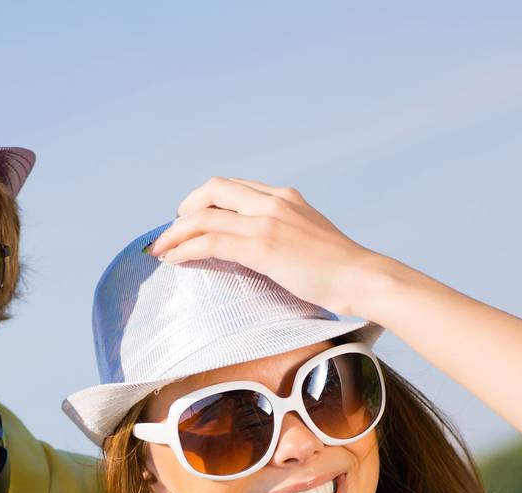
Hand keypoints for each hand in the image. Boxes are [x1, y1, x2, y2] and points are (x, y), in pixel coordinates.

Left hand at [146, 177, 388, 317]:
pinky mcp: (262, 247)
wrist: (361, 278)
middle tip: (171, 232)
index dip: (205, 200)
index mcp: (284, 196)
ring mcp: (266, 222)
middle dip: (184, 208)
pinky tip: (174, 260)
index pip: (233, 186)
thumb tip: (261, 252)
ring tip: (160, 249)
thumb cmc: (339, 270)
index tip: (192, 218)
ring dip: (175, 232)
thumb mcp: (308, 238)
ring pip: (204, 216)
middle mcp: (272, 202)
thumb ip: (283, 234)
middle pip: (212, 190)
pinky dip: (186, 248)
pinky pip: (211, 241)